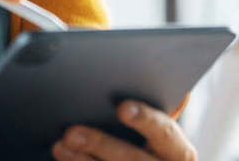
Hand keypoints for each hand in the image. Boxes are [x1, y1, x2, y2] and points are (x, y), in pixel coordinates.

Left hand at [52, 100, 195, 160]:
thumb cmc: (145, 140)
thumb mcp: (151, 128)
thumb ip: (140, 112)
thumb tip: (111, 85)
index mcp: (179, 152)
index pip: (166, 133)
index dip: (145, 120)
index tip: (122, 107)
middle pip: (135, 160)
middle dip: (102, 145)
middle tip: (71, 131)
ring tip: (60, 146)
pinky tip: (65, 158)